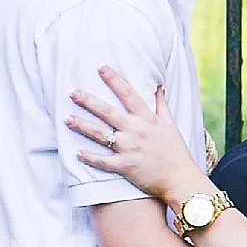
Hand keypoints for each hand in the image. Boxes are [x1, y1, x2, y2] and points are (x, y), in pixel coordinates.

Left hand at [67, 65, 205, 203]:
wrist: (180, 178)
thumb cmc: (176, 151)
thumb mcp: (170, 125)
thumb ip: (161, 105)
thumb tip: (158, 86)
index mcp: (148, 119)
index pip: (129, 93)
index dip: (114, 79)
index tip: (101, 67)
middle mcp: (136, 130)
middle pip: (108, 112)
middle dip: (89, 100)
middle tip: (72, 92)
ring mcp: (129, 148)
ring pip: (100, 134)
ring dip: (82, 126)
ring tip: (67, 118)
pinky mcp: (125, 166)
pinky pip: (103, 160)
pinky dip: (89, 157)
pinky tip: (77, 152)